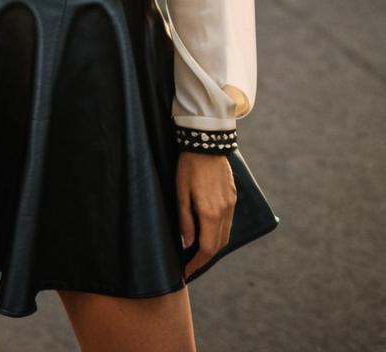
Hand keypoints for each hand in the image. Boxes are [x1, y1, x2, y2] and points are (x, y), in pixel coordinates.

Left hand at [176, 152, 235, 280]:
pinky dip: (219, 233)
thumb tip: (187, 244)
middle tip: (190, 265)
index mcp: (210, 212)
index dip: (197, 263)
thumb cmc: (189, 166)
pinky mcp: (233, 197)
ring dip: (213, 247)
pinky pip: (229, 223)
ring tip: (198, 252)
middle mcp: (225, 212)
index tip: (186, 272)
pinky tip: (208, 233)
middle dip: (204, 259)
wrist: (207, 143)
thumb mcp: (181, 192)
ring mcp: (231, 205)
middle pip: (218, 245)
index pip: (206, 248)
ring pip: (225, 235)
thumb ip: (185, 220)